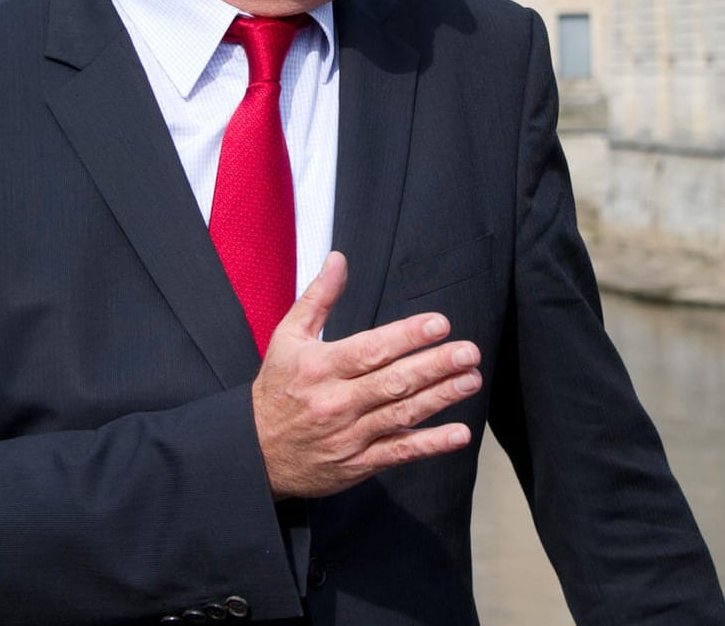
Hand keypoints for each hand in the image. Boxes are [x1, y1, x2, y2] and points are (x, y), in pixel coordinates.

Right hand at [251, 251, 481, 497]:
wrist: (253, 453)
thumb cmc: (276, 388)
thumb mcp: (287, 338)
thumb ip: (318, 298)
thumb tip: (339, 258)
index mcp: (319, 368)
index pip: (370, 350)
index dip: (407, 336)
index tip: (440, 324)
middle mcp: (335, 402)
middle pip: (392, 382)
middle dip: (435, 366)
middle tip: (469, 352)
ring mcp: (347, 436)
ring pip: (400, 414)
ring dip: (441, 397)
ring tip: (471, 379)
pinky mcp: (356, 465)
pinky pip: (398, 453)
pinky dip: (430, 445)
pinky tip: (460, 433)